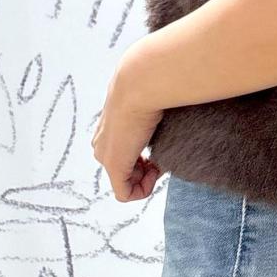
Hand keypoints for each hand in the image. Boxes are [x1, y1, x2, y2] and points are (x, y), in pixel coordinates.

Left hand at [92, 50, 163, 203]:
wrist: (143, 82)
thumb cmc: (154, 89)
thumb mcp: (153, 105)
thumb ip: (154, 117)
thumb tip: (174, 122)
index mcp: (109, 130)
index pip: (126, 155)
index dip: (147, 159)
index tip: (161, 149)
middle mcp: (102, 144)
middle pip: (125, 172)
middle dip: (146, 170)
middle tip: (161, 157)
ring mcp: (105, 156)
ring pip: (125, 182)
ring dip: (146, 178)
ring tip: (159, 161)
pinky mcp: (113, 165)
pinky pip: (125, 194)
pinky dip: (143, 190)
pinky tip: (155, 172)